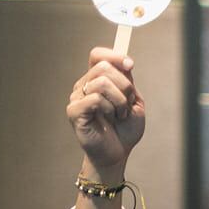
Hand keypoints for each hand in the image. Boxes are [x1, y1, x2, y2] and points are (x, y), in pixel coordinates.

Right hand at [65, 49, 144, 175]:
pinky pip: (96, 99)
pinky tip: (111, 119)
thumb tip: (126, 61)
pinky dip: (111, 109)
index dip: (114, 55)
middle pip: (103, 66)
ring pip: (101, 82)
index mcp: (97, 80)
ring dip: (120, 100)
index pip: (97, 55)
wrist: (119, 152)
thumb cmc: (125, 129)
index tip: (130, 65)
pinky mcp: (74, 111)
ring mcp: (77, 98)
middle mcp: (84, 86)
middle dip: (125, 85)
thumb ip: (128, 81)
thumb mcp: (133, 101)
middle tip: (128, 104)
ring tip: (120, 114)